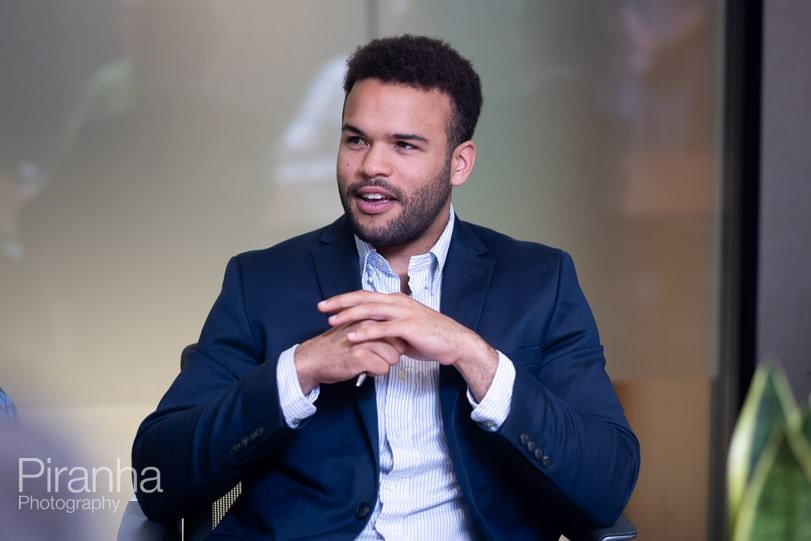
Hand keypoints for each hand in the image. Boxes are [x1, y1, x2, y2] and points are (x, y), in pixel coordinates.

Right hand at [294, 320, 405, 393]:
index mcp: (369, 315)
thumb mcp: (358, 328)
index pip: (398, 329)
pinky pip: (383, 369)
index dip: (393, 342)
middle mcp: (367, 324)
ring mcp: (364, 339)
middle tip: (372, 355)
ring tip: (367, 361)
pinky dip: (375, 373)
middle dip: (390, 354)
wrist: (314, 359)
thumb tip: (399, 333)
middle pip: (400, 344)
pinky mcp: (360, 357)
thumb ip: (377, 326)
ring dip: (383, 364)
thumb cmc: (337, 346)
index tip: (380, 346)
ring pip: (394, 357)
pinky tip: (362, 368)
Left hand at [319, 291, 498, 400]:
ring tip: (332, 321)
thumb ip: (388, 328)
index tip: (328, 304)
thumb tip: (373, 334)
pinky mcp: (409, 327)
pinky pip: (383, 328)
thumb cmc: (432, 338)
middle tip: (321, 307)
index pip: (366, 296)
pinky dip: (366, 332)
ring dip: (349, 315)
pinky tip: (352, 336)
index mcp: (396, 301)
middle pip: (364, 298)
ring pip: (371, 311)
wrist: (455, 343)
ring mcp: (404, 313)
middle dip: (341, 302)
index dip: (345, 299)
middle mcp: (398, 302)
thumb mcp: (406, 330)